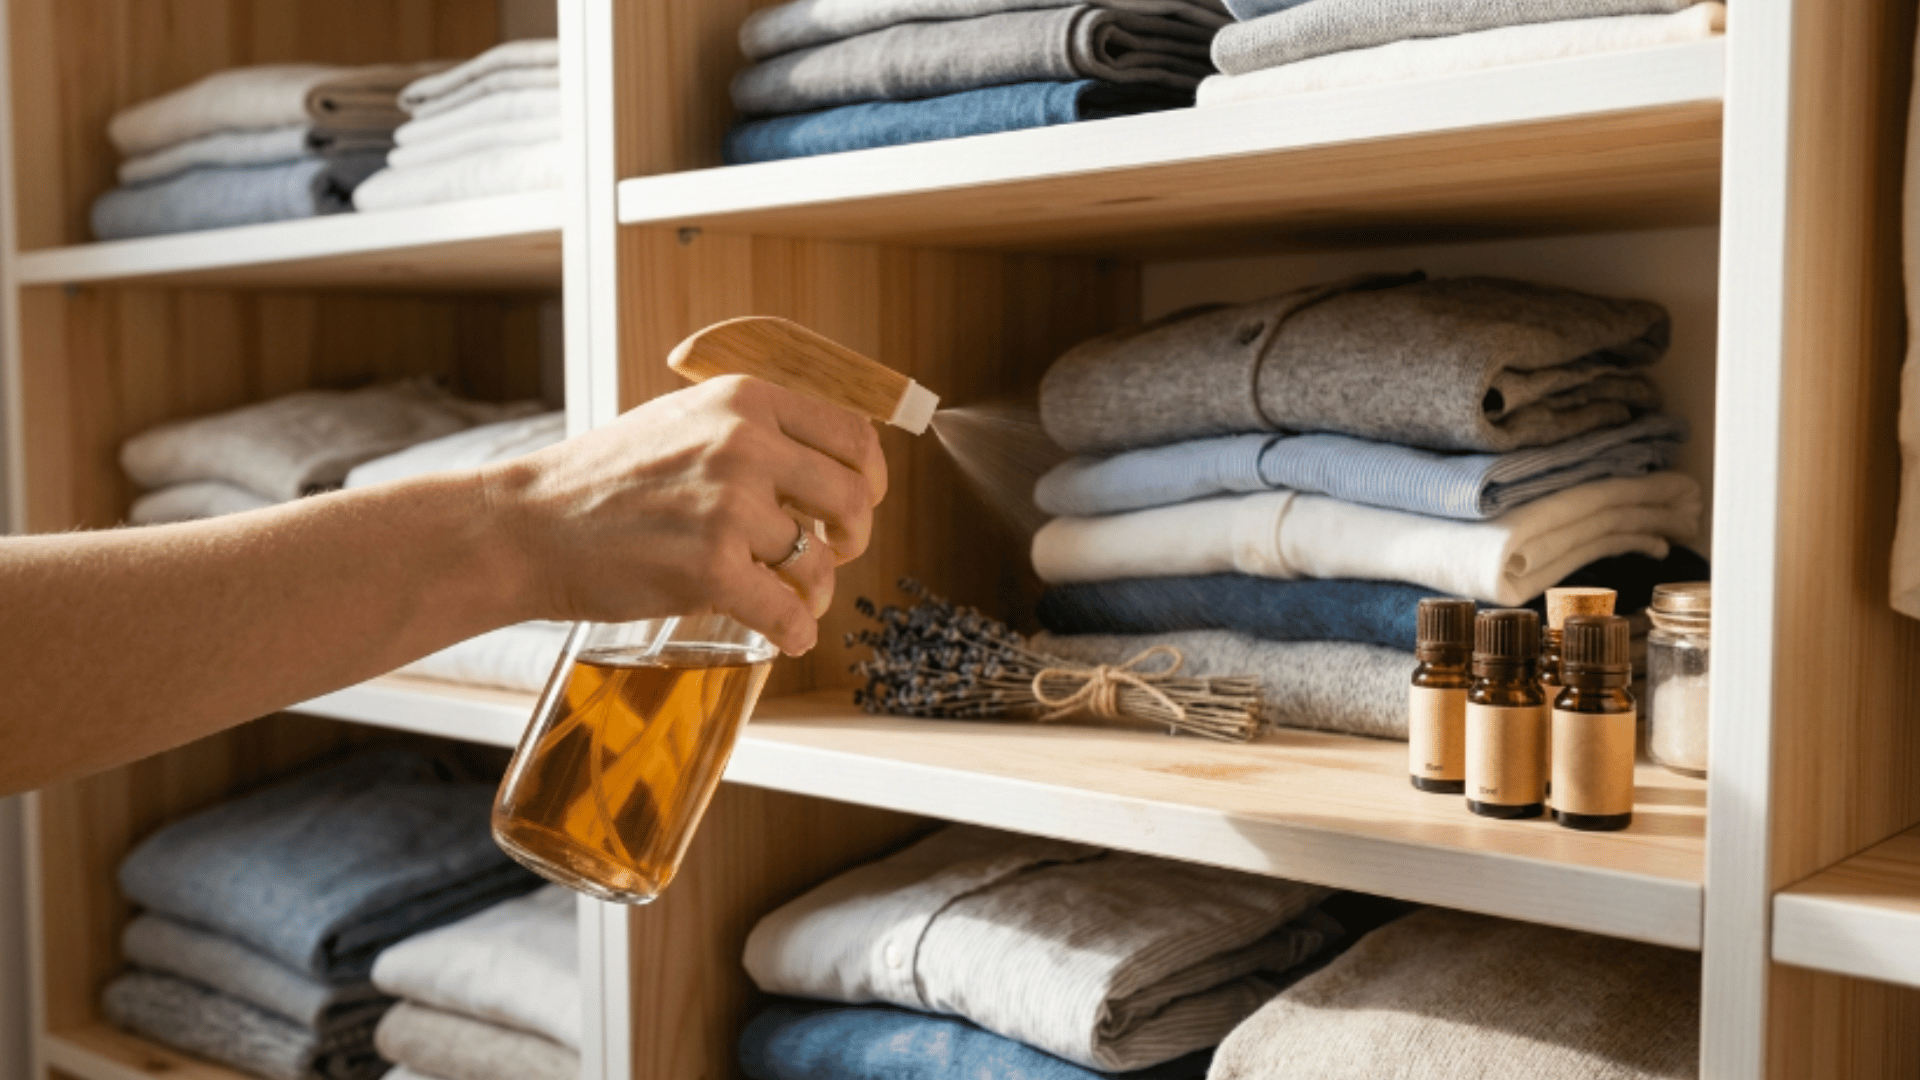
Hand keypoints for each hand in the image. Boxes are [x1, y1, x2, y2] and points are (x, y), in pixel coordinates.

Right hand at [481, 375, 886, 654]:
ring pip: (819, 561)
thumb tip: (822, 466)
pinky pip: (788, 612)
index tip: (859, 503)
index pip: (851, 434)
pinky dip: (796, 632)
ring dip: (816, 589)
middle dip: (854, 536)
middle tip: (834, 553)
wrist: (526, 525)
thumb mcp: (682, 422)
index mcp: (744, 400)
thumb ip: (749, 432)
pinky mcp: (711, 569)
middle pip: (852, 497)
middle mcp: (744, 444)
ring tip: (794, 598)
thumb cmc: (601, 481)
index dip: (869, 478)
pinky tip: (787, 636)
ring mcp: (729, 507)